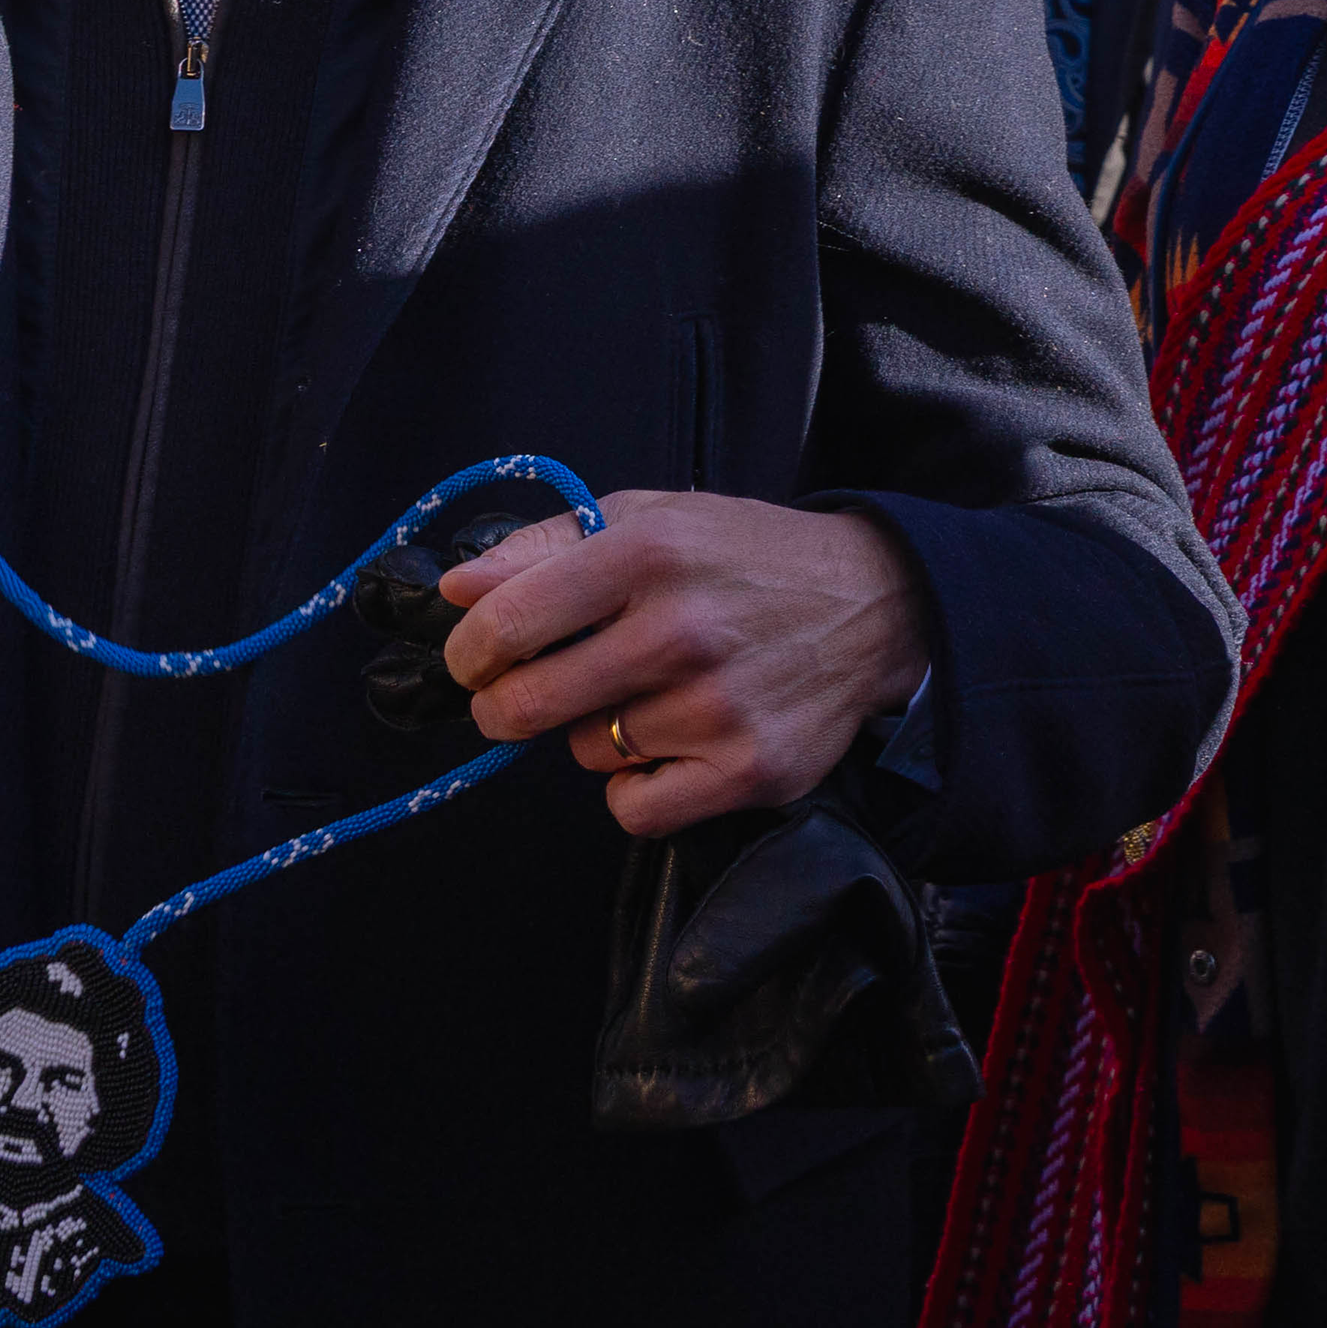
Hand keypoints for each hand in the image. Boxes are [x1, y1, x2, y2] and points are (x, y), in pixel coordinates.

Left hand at [439, 492, 931, 841]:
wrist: (870, 604)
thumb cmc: (743, 558)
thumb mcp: (650, 518)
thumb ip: (547, 546)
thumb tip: (456, 587)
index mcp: (646, 553)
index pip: (506, 621)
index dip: (469, 651)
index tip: (473, 659)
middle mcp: (680, 630)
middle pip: (527, 705)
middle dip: (504, 707)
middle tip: (522, 696)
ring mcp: (716, 707)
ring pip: (585, 754)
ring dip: (595, 733)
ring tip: (649, 695)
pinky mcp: (748, 770)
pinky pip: (635, 809)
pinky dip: (637, 787)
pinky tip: (670, 744)